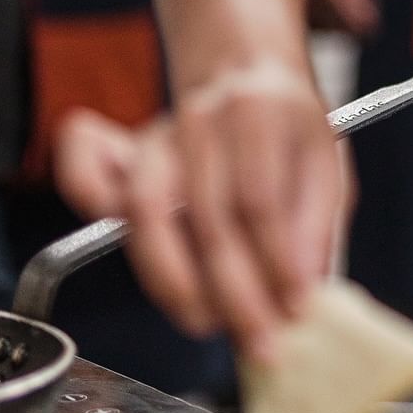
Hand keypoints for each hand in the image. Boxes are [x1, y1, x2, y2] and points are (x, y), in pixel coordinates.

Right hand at [56, 64, 347, 361]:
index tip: (294, 309)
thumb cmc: (289, 128)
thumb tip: (306, 289)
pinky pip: (85, 176)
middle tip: (258, 340)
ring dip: (174, 281)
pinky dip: (90, 209)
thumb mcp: (326, 162)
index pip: (261, 199)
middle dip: (233, 292)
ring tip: (205, 323)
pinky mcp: (126, 150)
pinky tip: (133, 258)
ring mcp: (158, 133)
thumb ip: (317, 223)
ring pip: (147, 210)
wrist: (247, 72)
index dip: (276, 262)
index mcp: (261, 111)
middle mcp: (203, 117)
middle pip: (208, 215)